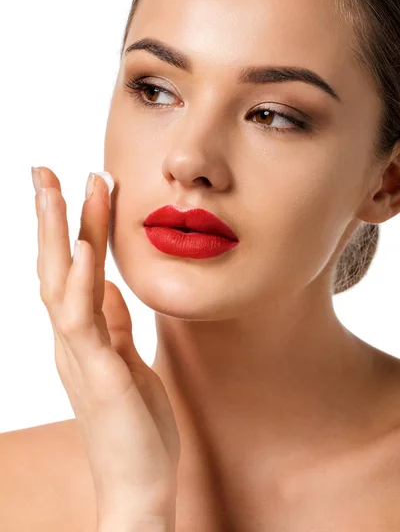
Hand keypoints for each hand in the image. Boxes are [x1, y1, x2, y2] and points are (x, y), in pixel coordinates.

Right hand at [32, 167, 179, 526]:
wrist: (141, 484)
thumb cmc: (135, 424)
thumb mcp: (126, 362)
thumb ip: (113, 325)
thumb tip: (106, 287)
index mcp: (81, 336)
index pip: (65, 271)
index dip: (65, 228)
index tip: (71, 187)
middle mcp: (71, 340)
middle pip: (51, 266)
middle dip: (49, 216)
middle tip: (43, 170)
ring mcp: (79, 354)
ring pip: (61, 281)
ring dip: (63, 232)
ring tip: (65, 185)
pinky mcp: (97, 372)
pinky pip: (83, 318)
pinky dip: (79, 280)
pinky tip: (82, 247)